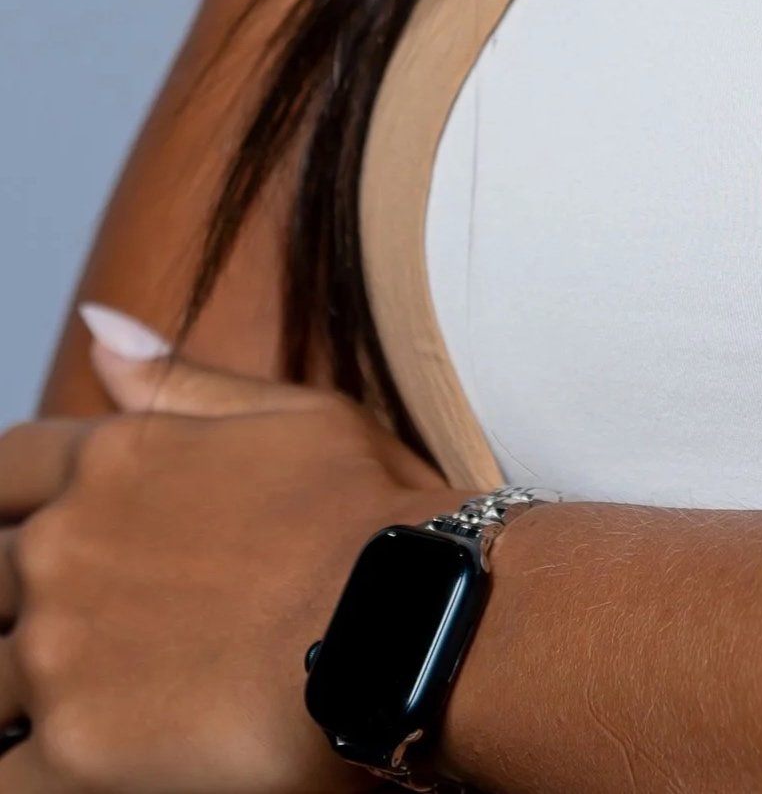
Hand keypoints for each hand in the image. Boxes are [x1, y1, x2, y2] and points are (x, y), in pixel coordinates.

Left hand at [0, 308, 449, 792]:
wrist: (407, 619)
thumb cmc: (369, 515)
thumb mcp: (291, 413)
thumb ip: (179, 378)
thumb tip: (95, 326)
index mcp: (111, 460)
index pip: (7, 470)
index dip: (12, 506)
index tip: (37, 538)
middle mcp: (64, 549)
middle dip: (11, 610)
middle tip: (73, 638)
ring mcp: (57, 653)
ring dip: (18, 695)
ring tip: (85, 705)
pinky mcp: (71, 751)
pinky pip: (2, 778)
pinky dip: (21, 774)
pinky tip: (55, 771)